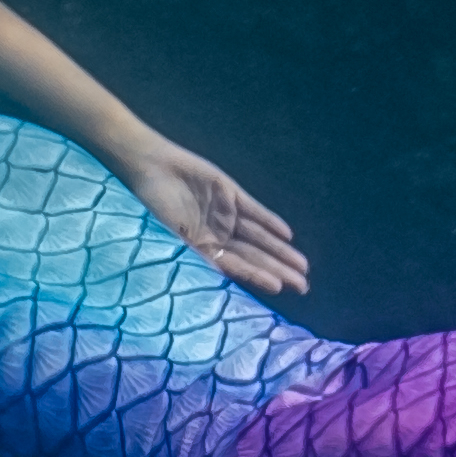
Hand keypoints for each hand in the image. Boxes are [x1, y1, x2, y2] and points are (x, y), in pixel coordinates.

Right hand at [118, 139, 311, 300]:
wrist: (151, 167)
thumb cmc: (155, 207)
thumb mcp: (175, 237)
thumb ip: (201, 255)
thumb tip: (225, 278)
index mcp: (202, 251)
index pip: (237, 268)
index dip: (258, 278)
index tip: (280, 288)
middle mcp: (217, 236)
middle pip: (254, 256)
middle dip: (278, 270)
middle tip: (304, 287)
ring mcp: (225, 215)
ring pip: (259, 237)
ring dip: (280, 251)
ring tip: (302, 266)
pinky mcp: (230, 193)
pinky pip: (254, 211)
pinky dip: (270, 222)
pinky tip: (287, 234)